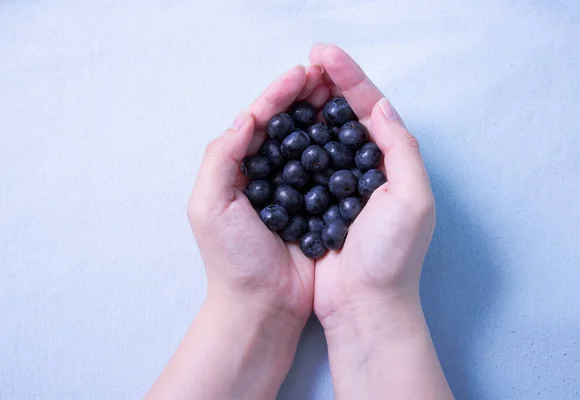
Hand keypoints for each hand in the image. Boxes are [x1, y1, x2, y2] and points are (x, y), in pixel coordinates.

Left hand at [187, 65, 326, 327]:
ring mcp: (292, 190)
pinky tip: (351, 134)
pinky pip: (327, 171)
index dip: (278, 95)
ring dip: (323, 117)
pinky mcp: (316, 206)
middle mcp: (265, 174)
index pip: (258, 121)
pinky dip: (337, 150)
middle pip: (286, 126)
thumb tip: (247, 116)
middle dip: (303, 98)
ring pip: (309, 143)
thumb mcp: (209, 205)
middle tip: (327, 75)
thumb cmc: (232, 259)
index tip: (302, 74)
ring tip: (341, 94)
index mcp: (237, 169)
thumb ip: (222, 157)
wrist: (263, 305)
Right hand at [312, 44, 434, 327]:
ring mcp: (341, 186)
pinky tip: (279, 128)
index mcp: (393, 163)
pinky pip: (303, 164)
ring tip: (291, 85)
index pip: (370, 108)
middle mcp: (368, 170)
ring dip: (308, 109)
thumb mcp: (411, 199)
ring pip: (322, 136)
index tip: (324, 54)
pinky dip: (293, 143)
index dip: (349, 78)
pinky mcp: (318, 204)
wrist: (363, 305)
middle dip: (327, 86)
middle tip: (305, 61)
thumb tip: (380, 106)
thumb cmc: (391, 257)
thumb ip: (400, 149)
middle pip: (345, 116)